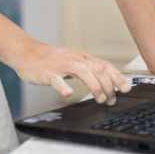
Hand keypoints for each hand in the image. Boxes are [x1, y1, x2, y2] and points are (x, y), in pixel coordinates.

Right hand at [13, 39, 130, 104]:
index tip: (126, 89)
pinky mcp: (48, 72)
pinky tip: (68, 94)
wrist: (28, 53)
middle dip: (109, 86)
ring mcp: (61, 65)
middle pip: (98, 69)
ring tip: (100, 99)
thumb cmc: (51, 61)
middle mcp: (75, 59)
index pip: (104, 65)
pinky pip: (57, 79)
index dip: (117, 77)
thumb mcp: (73, 63)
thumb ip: (87, 71)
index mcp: (82, 57)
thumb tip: (104, 83)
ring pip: (83, 72)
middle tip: (111, 100)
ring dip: (94, 86)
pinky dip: (63, 86)